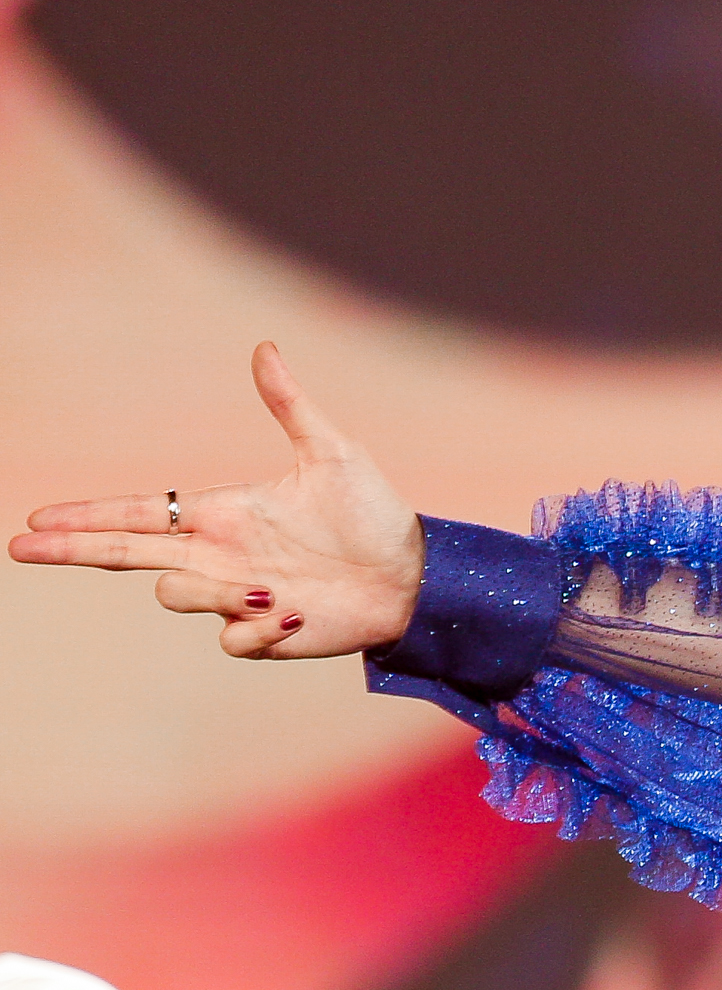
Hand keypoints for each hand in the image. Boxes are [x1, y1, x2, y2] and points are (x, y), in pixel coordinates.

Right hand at [9, 342, 423, 657]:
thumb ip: (291, 406)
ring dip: (214, 594)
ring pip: (175, 597)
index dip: (87, 516)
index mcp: (223, 514)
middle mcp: (218, 556)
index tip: (39, 518)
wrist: (415, 575)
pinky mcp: (262, 637)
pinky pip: (230, 641)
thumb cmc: (375, 515)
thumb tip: (264, 347)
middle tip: (22, 546)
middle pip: (125, 555)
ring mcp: (235, 598)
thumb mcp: (334, 454)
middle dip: (73, 549)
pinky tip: (295, 615)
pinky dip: (258, 629)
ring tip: (276, 589)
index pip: (138, 513)